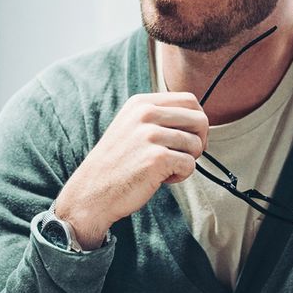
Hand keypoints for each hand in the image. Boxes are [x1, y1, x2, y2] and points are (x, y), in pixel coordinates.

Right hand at [52, 92, 207, 249]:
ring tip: (164, 169)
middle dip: (199, 142)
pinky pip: (190, 165)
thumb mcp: (132, 126)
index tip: (187, 139)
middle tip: (181, 156)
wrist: (92, 192)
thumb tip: (199, 119)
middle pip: (200, 120)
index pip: (190, 101)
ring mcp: (150, 135)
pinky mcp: (156, 158)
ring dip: (186, 161)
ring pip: (197, 145)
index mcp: (141, 103)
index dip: (196, 122)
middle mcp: (145, 114)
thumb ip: (159, 117)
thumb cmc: (117, 164)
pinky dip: (180, 176)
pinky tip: (160, 178)